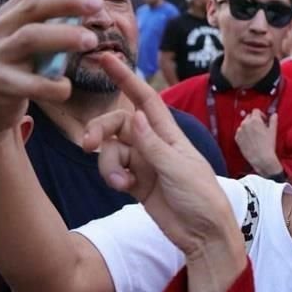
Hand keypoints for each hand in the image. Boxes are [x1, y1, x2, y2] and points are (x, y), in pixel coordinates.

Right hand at [0, 0, 100, 139]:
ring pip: (29, 39)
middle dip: (66, 0)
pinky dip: (49, 85)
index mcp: (15, 14)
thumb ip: (57, 24)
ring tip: (90, 41)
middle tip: (96, 2)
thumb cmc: (18, 70)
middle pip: (35, 5)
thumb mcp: (36, 43)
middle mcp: (4, 28)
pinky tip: (66, 87)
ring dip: (62, 37)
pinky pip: (25, 84)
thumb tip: (93, 0)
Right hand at [83, 55, 241, 259]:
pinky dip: (112, 177)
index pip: (144, 99)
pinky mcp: (136, 183)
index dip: (126, 77)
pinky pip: (114, 171)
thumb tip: (134, 116)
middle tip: (86, 144)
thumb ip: (152, 145)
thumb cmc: (202, 198)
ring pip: (111, 150)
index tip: (105, 56)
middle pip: (117, 124)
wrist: (204, 235)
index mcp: (169, 134)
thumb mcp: (178, 169)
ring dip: (107, 163)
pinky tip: (124, 189)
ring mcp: (144, 163)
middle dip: (99, 130)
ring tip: (119, 182)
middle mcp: (154, 144)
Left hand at [235, 110, 281, 175]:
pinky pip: (239, 132)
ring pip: (243, 124)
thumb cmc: (268, 145)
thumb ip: (273, 120)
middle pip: (249, 117)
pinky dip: (244, 134)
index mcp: (255, 120)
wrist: (261, 158)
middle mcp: (245, 124)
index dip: (261, 115)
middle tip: (260, 128)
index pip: (256, 111)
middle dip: (254, 120)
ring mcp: (240, 131)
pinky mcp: (237, 139)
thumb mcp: (273, 131)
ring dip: (248, 127)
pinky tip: (250, 140)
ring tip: (255, 135)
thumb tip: (274, 115)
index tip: (264, 120)